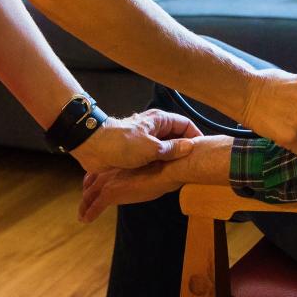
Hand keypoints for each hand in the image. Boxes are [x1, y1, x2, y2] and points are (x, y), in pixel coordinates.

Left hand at [69, 108, 201, 172]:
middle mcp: (155, 128)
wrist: (93, 147)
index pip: (185, 124)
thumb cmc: (122, 144)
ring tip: (182, 173)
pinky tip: (164, 176)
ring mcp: (146, 140)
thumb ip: (172, 148)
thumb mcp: (151, 148)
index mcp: (160, 121)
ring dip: (172, 159)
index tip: (203, 152)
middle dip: (185, 150)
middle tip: (194, 165)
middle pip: (177, 137)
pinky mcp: (137, 151)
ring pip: (166, 148)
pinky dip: (161, 165)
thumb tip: (191, 147)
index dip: (196, 136)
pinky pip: (154, 157)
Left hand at [78, 162, 183, 222]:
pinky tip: (86, 220)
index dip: (93, 179)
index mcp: (118, 163)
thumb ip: (142, 173)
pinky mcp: (111, 192)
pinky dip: (89, 214)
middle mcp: (110, 170)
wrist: (166, 168)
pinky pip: (95, 207)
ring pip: (90, 195)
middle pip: (92, 183)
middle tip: (84, 202)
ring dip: (85, 206)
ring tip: (82, 215)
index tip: (90, 185)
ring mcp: (109, 181)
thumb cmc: (165, 166)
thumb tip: (145, 178)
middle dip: (87, 193)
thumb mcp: (150, 168)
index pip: (100, 171)